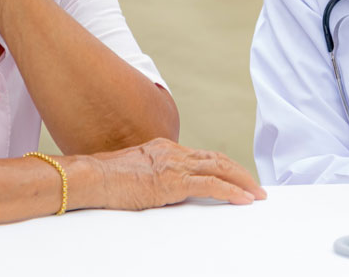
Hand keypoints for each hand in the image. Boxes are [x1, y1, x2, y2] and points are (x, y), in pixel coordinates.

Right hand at [88, 138, 266, 208]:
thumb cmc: (104, 179)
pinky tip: (243, 199)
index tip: (236, 176)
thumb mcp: (135, 173)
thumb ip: (153, 176)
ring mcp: (175, 164)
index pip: (203, 156)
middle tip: (255, 186)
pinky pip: (211, 185)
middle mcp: (173, 152)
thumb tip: (163, 189)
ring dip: (242, 181)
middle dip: (239, 172)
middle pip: (217, 159)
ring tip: (256, 193)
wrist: (91, 176)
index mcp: (165, 148)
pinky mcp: (173, 181)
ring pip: (220, 168)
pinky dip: (231, 191)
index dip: (223, 166)